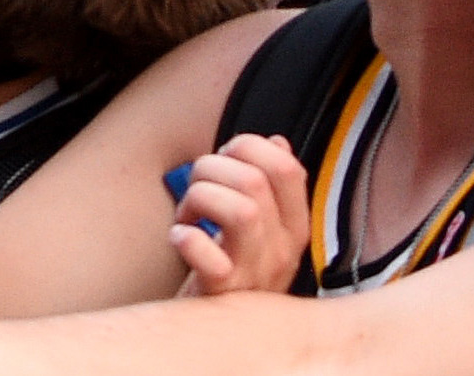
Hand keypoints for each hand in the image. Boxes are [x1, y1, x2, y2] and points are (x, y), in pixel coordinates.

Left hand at [171, 135, 314, 296]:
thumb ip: (271, 187)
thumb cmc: (234, 268)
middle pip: (254, 182)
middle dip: (211, 168)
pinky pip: (212, 259)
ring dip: (200, 198)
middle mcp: (281, 251)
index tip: (225, 159)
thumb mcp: (262, 229)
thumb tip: (277, 142)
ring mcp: (255, 274)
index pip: (288, 169)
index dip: (249, 147)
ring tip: (188, 215)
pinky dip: (189, 240)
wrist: (219, 331)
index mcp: (293, 228)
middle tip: (196, 188)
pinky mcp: (222, 293)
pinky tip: (180, 237)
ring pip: (241, 211)